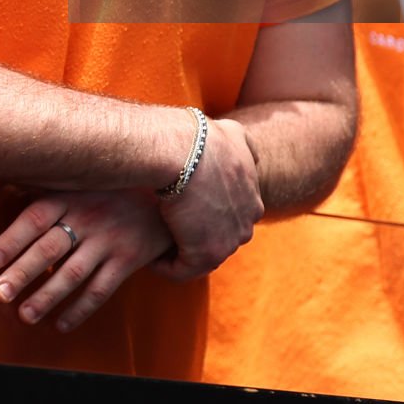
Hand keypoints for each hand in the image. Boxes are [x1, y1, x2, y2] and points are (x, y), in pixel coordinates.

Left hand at [0, 189, 172, 331]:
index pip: (35, 217)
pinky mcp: (128, 259)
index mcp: (70, 196)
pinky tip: (61, 324)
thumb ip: (46, 189)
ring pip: (73, 274)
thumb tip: (4, 187)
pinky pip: (101, 289)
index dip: (12, 238)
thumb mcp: (78, 181)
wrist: (164, 190)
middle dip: (22, 273)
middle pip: (50, 248)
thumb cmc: (106, 188)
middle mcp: (88, 217)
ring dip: (47, 297)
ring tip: (25, 315)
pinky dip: (80, 310)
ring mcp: (109, 240)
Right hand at [154, 115, 261, 278]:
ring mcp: (230, 240)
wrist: (183, 150)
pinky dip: (165, 266)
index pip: (230, 214)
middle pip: (219, 236)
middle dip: (195, 233)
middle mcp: (248, 221)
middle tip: (166, 225)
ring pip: (201, 253)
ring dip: (179, 250)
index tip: (181, 206)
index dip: (204, 212)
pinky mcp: (207, 254)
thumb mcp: (231, 133)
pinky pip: (183, 270)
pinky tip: (149, 258)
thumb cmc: (197, 137)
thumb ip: (243, 144)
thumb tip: (247, 151)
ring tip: (154, 242)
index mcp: (253, 198)